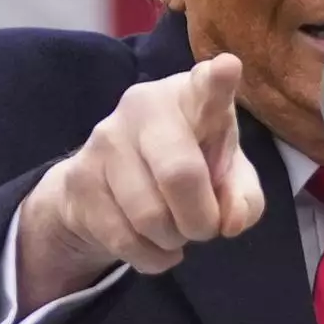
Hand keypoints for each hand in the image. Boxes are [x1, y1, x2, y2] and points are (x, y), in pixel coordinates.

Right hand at [17, 54, 264, 311]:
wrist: (107, 185)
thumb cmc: (187, 168)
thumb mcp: (226, 179)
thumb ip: (244, 198)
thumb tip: (230, 220)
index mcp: (192, 96)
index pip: (207, 86)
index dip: (218, 81)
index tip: (227, 66)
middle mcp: (145, 105)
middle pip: (180, 175)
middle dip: (200, 219)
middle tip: (205, 227)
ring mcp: (106, 138)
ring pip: (150, 216)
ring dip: (173, 239)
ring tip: (175, 229)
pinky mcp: (80, 177)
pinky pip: (123, 238)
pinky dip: (150, 256)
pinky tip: (154, 244)